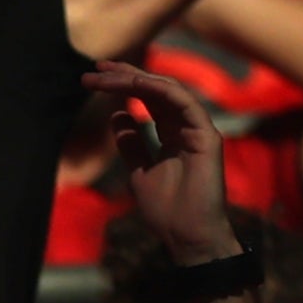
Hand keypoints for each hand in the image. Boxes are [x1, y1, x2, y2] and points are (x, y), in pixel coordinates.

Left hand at [80, 63, 235, 261]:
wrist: (187, 234)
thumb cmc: (168, 209)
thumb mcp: (139, 171)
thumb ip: (132, 144)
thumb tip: (119, 115)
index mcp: (173, 134)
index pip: (150, 100)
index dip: (124, 85)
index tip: (94, 77)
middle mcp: (186, 126)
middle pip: (157, 90)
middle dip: (127, 75)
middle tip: (96, 68)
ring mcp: (198, 129)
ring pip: (169, 92)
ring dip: (138, 79)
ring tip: (108, 76)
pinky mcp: (207, 137)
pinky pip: (186, 105)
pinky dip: (163, 91)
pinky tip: (138, 84)